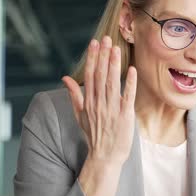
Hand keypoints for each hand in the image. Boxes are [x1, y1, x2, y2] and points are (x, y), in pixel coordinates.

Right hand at [62, 36, 137, 167]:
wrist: (104, 157)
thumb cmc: (94, 135)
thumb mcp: (80, 115)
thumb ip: (74, 95)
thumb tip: (64, 78)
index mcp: (89, 102)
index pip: (90, 75)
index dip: (93, 58)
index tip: (95, 43)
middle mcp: (99, 103)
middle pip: (100, 75)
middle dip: (103, 56)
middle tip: (106, 39)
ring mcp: (112, 110)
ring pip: (112, 83)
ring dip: (114, 65)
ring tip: (116, 49)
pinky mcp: (124, 116)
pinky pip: (127, 97)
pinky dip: (129, 83)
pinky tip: (131, 70)